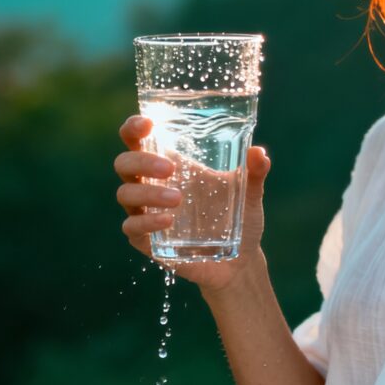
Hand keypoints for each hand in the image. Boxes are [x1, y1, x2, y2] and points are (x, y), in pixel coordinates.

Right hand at [114, 114, 270, 291]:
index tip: (147, 123)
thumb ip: (254, 172)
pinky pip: (132, 227)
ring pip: (126, 194)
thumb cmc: (238, 219)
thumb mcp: (249, 193)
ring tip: (177, 199)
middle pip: (125, 164)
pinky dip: (146, 222)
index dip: (133, 128)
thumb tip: (258, 153)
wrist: (240, 261)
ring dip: (147, 193)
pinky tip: (168, 220)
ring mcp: (147, 213)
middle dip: (141, 162)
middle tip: (169, 169)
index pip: (138, 140)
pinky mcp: (147, 241)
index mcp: (170, 166)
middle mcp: (152, 186)